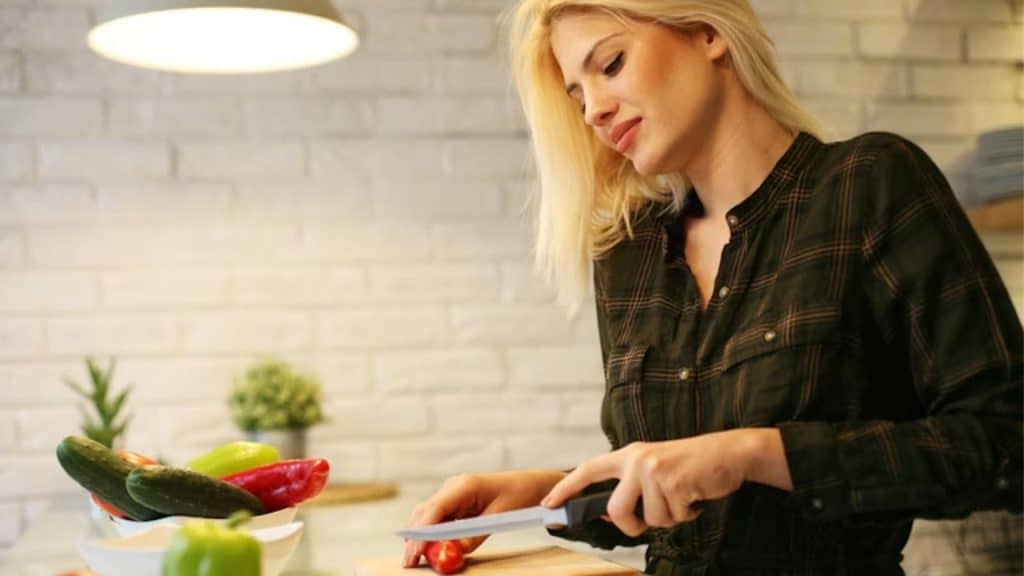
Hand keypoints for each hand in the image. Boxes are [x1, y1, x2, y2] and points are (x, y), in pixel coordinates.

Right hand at [402, 469, 565, 567]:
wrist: (529, 484)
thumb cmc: (517, 496)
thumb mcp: (498, 518)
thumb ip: (474, 535)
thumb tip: (453, 551)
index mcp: (464, 486)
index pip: (434, 510)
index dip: (422, 532)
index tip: (416, 552)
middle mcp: (453, 486)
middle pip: (424, 513)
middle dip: (414, 538)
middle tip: (408, 562)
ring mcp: (451, 493)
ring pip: (426, 515)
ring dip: (419, 536)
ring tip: (414, 560)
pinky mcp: (454, 501)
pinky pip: (436, 518)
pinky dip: (430, 533)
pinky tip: (427, 549)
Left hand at [541, 428, 789, 536]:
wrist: (728, 453)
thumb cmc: (690, 465)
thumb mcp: (653, 469)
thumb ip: (631, 488)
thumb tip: (611, 517)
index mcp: (628, 455)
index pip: (588, 470)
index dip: (566, 487)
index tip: (548, 502)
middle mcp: (637, 460)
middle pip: (617, 510)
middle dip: (632, 526)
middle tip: (650, 521)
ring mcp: (655, 471)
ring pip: (650, 519)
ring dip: (669, 518)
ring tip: (681, 498)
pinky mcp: (676, 483)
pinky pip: (674, 518)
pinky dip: (687, 515)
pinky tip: (694, 497)